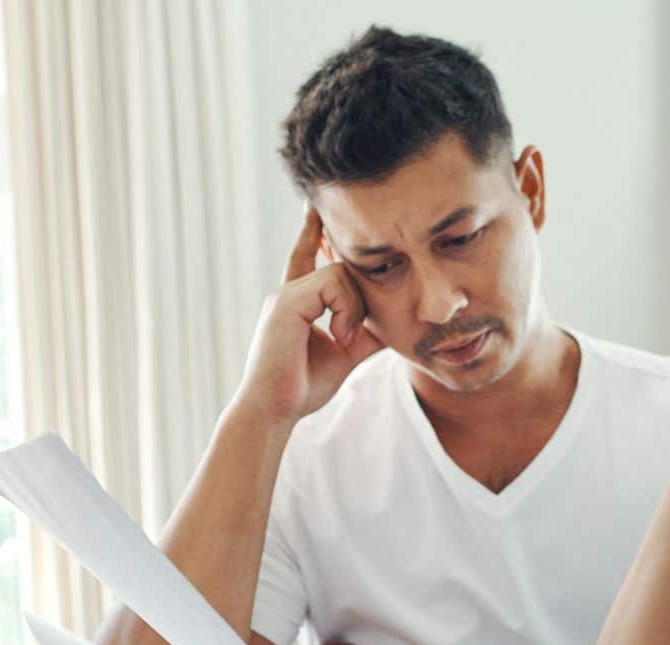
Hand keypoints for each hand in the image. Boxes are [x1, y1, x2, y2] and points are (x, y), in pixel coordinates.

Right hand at [232, 206, 384, 427]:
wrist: (275, 409)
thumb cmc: (302, 386)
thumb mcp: (345, 353)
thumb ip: (365, 331)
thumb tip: (394, 321)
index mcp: (296, 303)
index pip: (305, 256)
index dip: (313, 233)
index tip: (318, 209)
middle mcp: (288, 292)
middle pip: (336, 264)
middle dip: (352, 269)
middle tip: (358, 305)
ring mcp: (285, 294)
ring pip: (340, 273)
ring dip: (355, 308)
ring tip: (346, 339)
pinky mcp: (287, 301)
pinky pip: (333, 284)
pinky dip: (346, 311)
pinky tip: (339, 337)